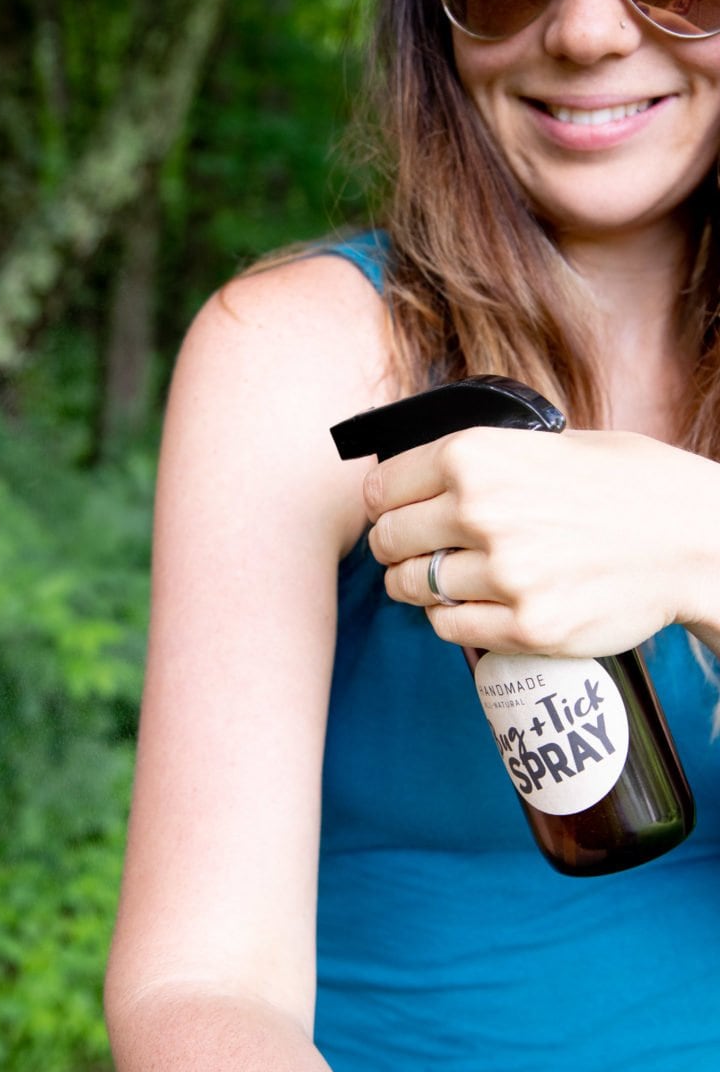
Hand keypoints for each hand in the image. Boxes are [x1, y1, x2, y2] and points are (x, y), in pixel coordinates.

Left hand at [364, 426, 719, 656]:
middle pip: (389, 541)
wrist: (692, 538)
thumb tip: (419, 477)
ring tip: (443, 579)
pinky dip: (450, 619)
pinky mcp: (525, 625)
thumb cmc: (626, 485)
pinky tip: (473, 605)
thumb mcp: (547, 444)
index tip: (390, 513)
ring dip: (418, 586)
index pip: (382, 488)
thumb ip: (482, 460)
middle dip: (394, 548)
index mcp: (476, 455)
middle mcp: (481, 511)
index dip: (383, 504)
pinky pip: (448, 627)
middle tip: (411, 551)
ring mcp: (503, 573)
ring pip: (412, 587)